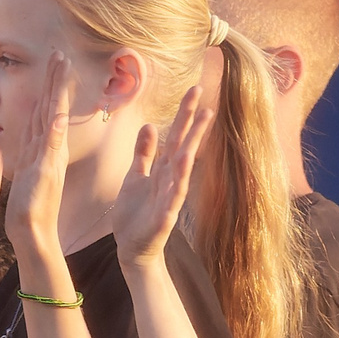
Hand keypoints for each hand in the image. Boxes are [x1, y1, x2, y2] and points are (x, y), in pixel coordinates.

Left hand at [0, 53, 74, 259]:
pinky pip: (51, 147)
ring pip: (53, 119)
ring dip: (58, 93)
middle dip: (56, 80)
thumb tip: (26, 138)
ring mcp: (49, 159)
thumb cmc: (30, 207)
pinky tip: (58, 113)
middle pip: (53, 108)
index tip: (55, 62)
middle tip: (60, 53)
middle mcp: (50, 149)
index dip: (52, 86)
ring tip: (61, 68)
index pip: (48, 110)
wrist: (33, 231)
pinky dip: (55, 130)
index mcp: (45, 147)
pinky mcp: (46, 173)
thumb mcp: (28, 173)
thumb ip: (31, 154)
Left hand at [110, 88, 214, 267]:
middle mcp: (170, 183)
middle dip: (193, 130)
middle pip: (183, 151)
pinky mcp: (161, 222)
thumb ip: (144, 152)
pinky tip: (178, 186)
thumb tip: (150, 124)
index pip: (176, 136)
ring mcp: (168, 202)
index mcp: (162, 170)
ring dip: (186, 161)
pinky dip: (173, 197)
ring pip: (180, 178)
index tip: (195, 90)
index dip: (185, 115)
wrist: (132, 247)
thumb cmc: (136, 212)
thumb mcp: (136, 176)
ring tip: (191, 143)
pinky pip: (169, 208)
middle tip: (206, 105)